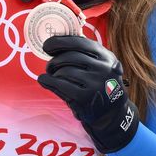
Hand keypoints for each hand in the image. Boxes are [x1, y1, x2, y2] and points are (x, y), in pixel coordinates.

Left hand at [38, 35, 138, 153]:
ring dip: (53, 73)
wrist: (111, 114)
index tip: (47, 45)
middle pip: (69, 56)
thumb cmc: (100, 86)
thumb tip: (55, 43)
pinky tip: (44, 80)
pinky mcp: (85, 98)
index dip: (60, 42)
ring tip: (53, 76)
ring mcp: (95, 84)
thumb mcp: (101, 67)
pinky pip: (59, 85)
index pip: (80, 42)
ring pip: (64, 70)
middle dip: (54, 60)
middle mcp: (104, 69)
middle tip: (49, 66)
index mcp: (107, 57)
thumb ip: (85, 55)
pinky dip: (47, 81)